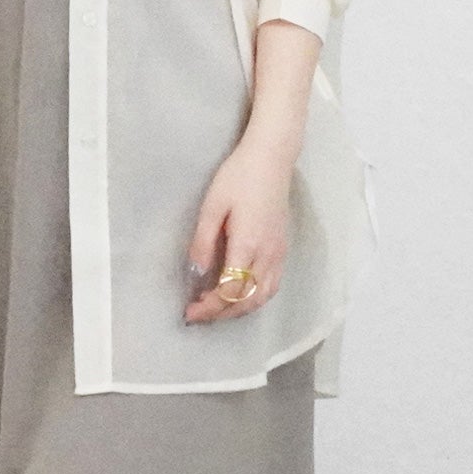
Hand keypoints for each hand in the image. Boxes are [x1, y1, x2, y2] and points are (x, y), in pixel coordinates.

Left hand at [183, 138, 293, 323]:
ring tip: (216, 309)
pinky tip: (239, 295)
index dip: (209, 307)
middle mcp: (267, 255)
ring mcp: (279, 254)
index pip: (230, 291)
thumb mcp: (212, 206)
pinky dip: (254, 299)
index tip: (189, 312)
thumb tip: (195, 273)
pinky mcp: (283, 249)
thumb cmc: (238, 177)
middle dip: (221, 314)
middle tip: (198, 314)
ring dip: (239, 310)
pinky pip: (272, 286)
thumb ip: (203, 242)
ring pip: (263, 297)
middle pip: (247, 300)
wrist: (272, 158)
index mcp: (248, 245)